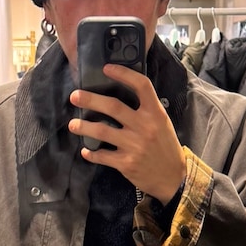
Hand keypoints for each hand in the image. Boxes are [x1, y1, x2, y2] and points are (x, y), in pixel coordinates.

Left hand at [69, 64, 184, 203]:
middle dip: (90, 100)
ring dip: (83, 127)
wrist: (173, 177)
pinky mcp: (126, 163)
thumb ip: (146, 109)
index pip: (141, 86)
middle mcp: (145, 127)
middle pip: (113, 107)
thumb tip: (121, 93)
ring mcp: (134, 145)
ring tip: (73, 125)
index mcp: (156, 113)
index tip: (106, 68)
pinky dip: (91, 153)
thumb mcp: (162, 123)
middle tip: (75, 96)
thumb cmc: (165, 147)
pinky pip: (102, 156)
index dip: (123, 74)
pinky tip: (86, 150)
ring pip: (102, 131)